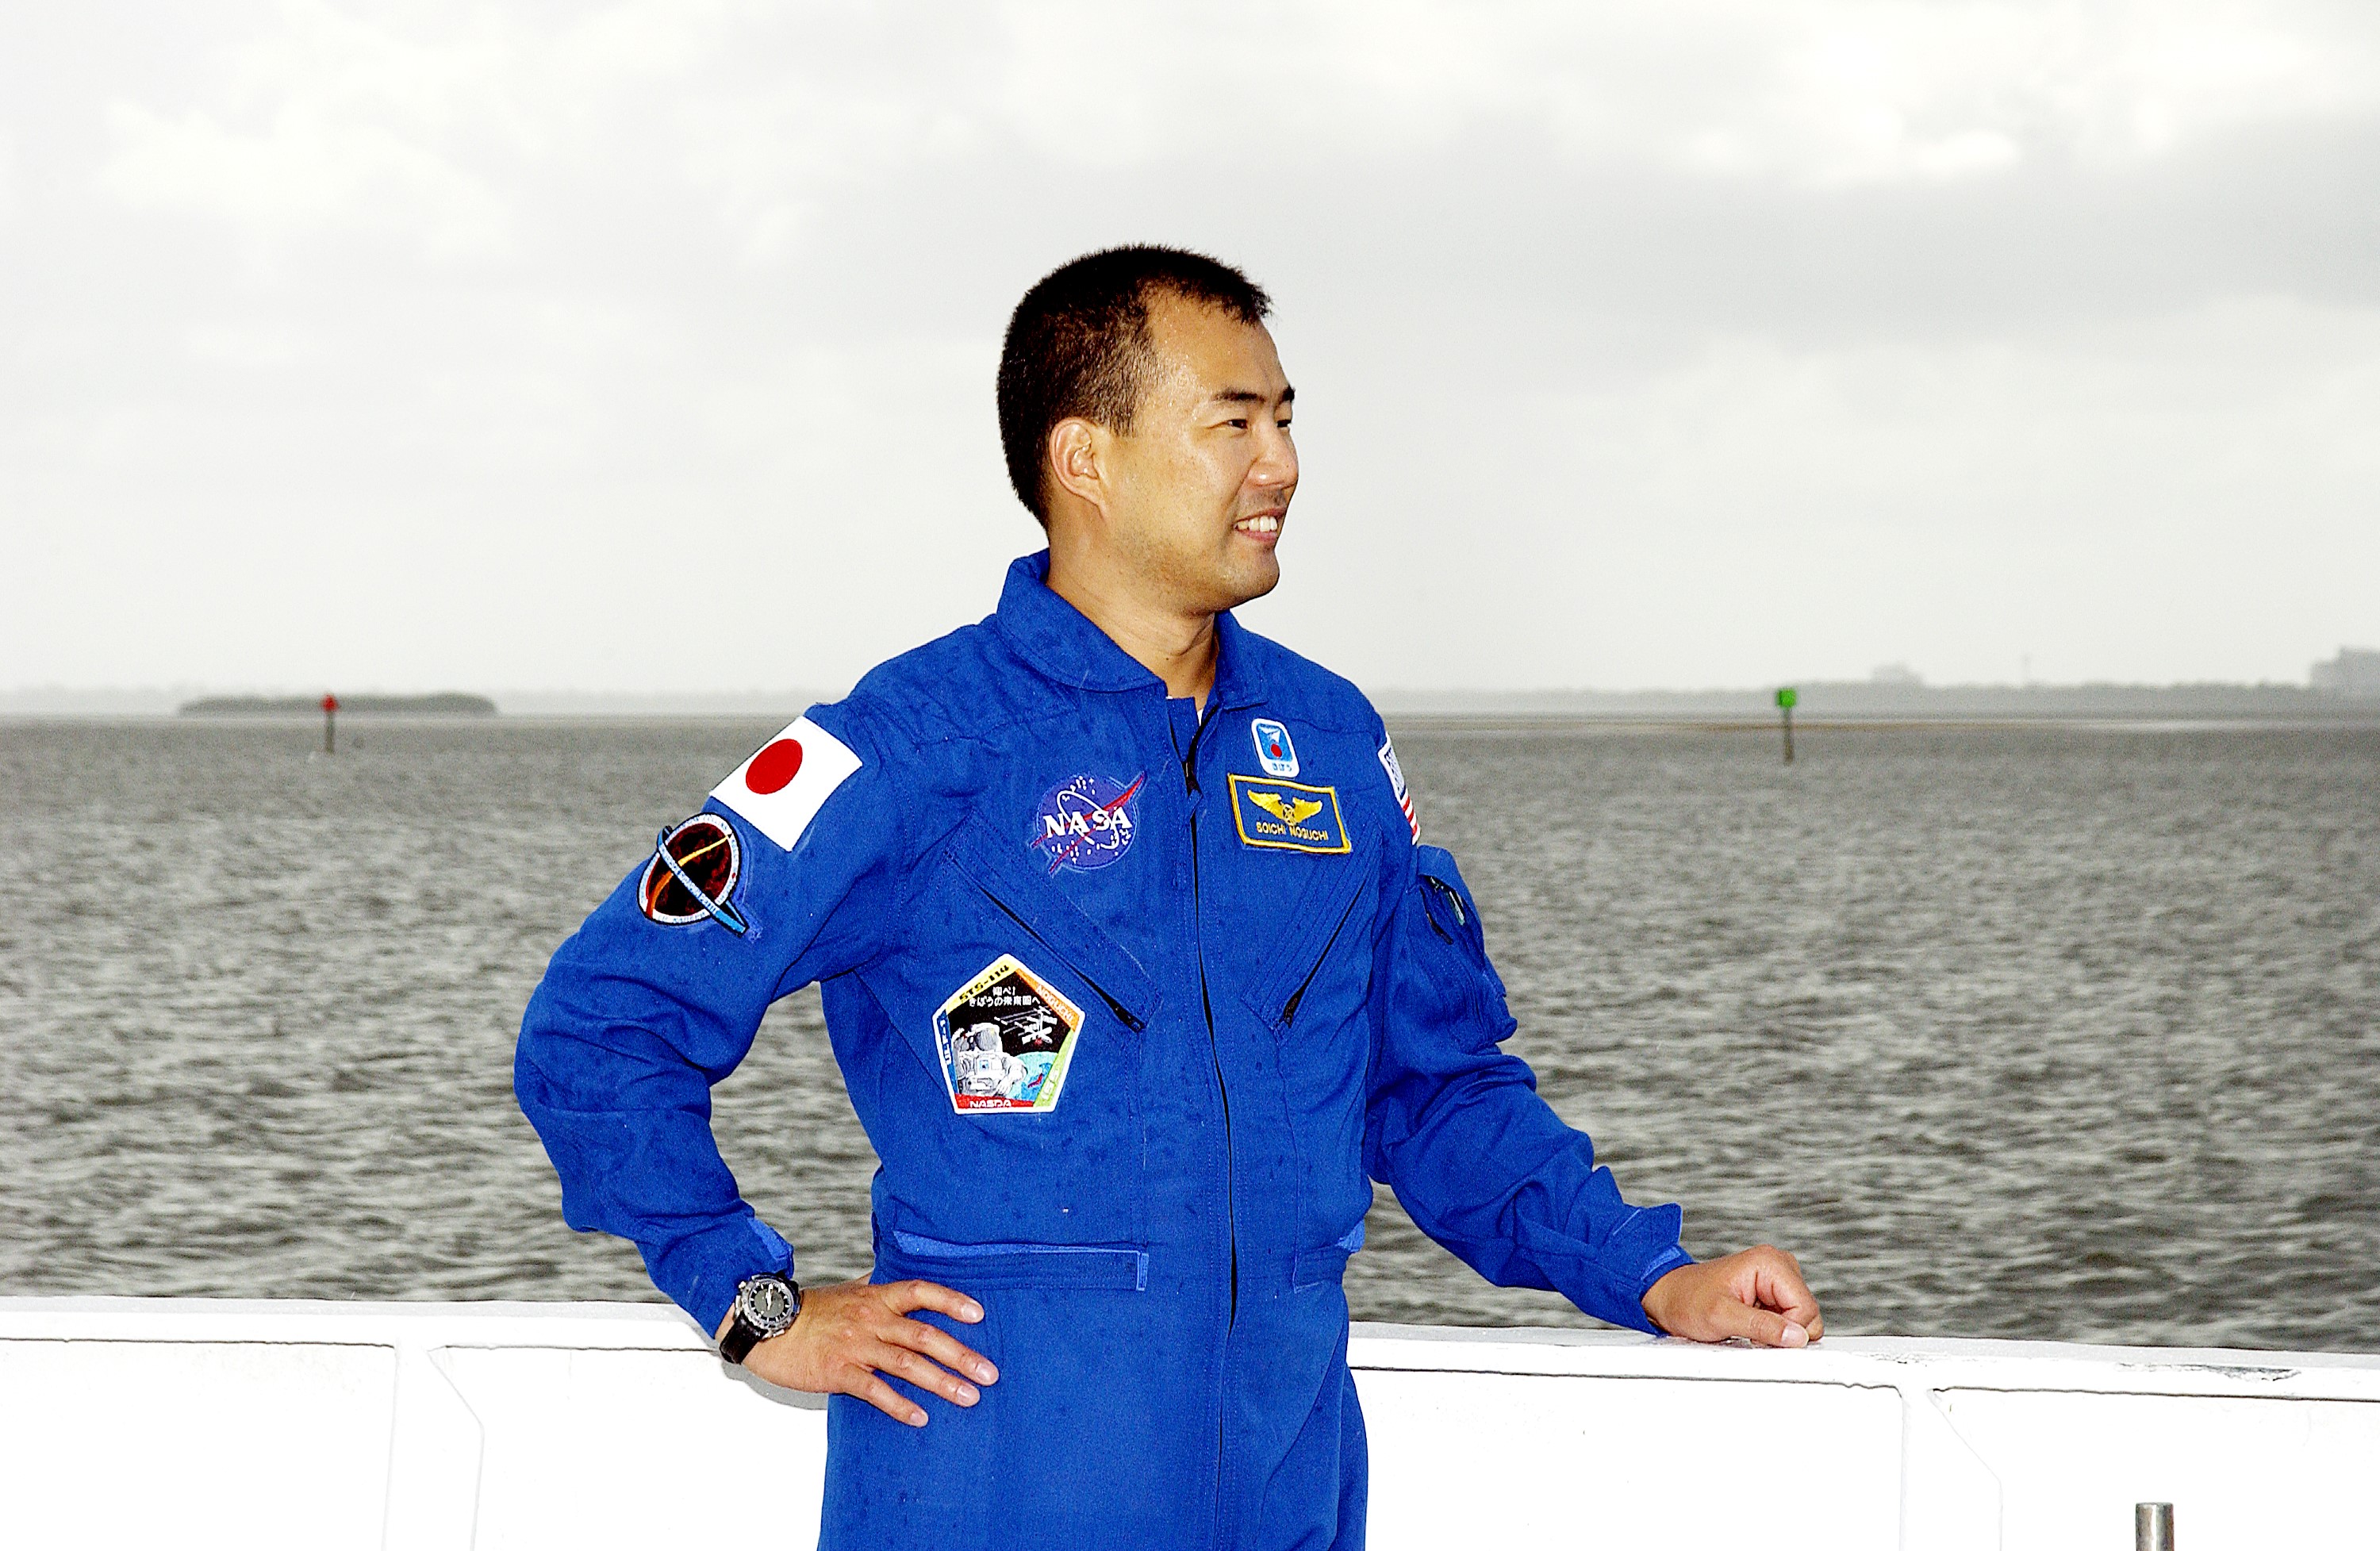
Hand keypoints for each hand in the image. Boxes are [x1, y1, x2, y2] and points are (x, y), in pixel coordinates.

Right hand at [717, 1279, 998, 1425]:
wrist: (766, 1327)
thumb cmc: (811, 1312)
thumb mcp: (848, 1292)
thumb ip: (877, 1289)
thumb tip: (902, 1280)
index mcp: (876, 1297)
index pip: (921, 1292)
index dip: (952, 1301)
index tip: (980, 1314)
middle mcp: (872, 1320)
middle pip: (925, 1335)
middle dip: (961, 1355)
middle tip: (990, 1373)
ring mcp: (856, 1347)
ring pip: (907, 1365)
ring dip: (941, 1382)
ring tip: (968, 1397)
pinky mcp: (838, 1372)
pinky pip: (874, 1390)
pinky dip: (899, 1405)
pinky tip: (920, 1418)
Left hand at [1640, 1246, 1822, 1347]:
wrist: (1669, 1296)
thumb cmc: (1687, 1300)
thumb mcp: (1722, 1317)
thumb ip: (1762, 1326)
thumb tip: (1797, 1337)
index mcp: (1770, 1263)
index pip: (1806, 1308)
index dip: (1787, 1331)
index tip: (1758, 1336)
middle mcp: (1779, 1266)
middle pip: (1808, 1314)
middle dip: (1784, 1331)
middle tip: (1750, 1331)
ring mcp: (1777, 1279)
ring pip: (1800, 1319)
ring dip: (1777, 1331)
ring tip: (1746, 1325)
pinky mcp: (1772, 1292)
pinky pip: (1788, 1319)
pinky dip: (1772, 1329)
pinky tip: (1749, 1323)